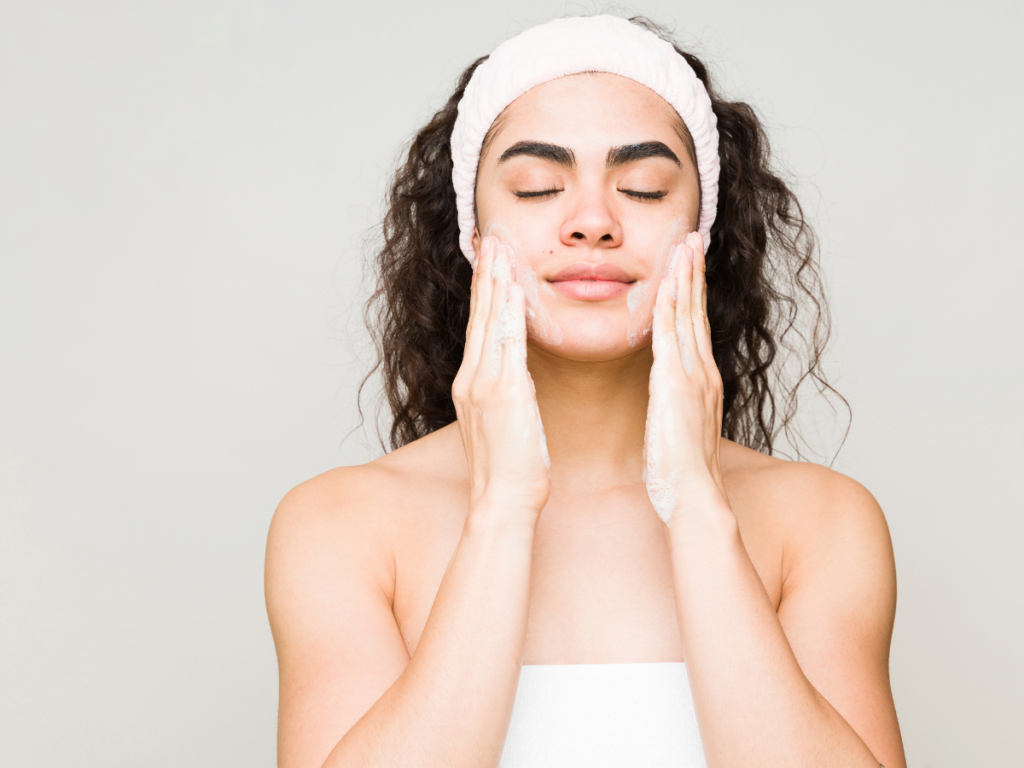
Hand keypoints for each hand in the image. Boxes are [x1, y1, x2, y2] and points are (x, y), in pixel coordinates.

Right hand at [453, 237, 550, 517]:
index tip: (489, 263)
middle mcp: (472, 379)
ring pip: (489, 323)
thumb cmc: (510, 470)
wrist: (503, 500)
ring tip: (499, 249)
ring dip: (495, 283)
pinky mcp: (502, 393)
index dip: (484, 293)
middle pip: (479, 317)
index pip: (480, 329)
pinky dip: (507, 313)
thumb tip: (514, 381)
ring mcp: (484, 384)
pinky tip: (512, 288)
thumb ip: (505, 396)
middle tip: (491, 239)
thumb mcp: (504, 424)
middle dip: (485, 276)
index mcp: (472, 385)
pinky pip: (505, 344)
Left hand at [643, 231, 725, 524]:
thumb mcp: (676, 426)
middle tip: (692, 237)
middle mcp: (701, 373)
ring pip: (689, 317)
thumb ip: (674, 404)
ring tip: (685, 245)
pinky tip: (667, 286)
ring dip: (686, 279)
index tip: (688, 264)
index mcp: (699, 381)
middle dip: (694, 273)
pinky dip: (672, 310)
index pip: (694, 326)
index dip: (692, 293)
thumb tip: (666, 394)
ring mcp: (693, 378)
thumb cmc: (680, 471)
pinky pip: (673, 340)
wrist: (693, 497)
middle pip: (697, 312)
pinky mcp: (677, 388)